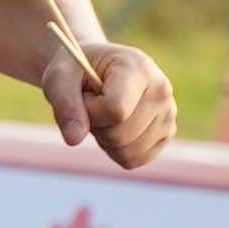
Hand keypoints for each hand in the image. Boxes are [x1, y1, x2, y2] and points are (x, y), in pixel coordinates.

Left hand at [47, 42, 176, 167]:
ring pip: (127, 151)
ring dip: (104, 139)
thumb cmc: (76, 72)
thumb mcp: (59, 78)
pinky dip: (115, 151)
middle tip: (92, 103)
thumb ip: (64, 105)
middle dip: (95, 126)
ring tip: (103, 113)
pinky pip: (134, 160)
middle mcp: (161, 90)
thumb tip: (74, 139)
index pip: (116, 110)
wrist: (94, 69)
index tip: (84, 94)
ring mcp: (168, 113)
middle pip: (120, 134)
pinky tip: (114, 126)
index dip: (90, 111)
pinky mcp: (166, 132)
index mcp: (138, 67)